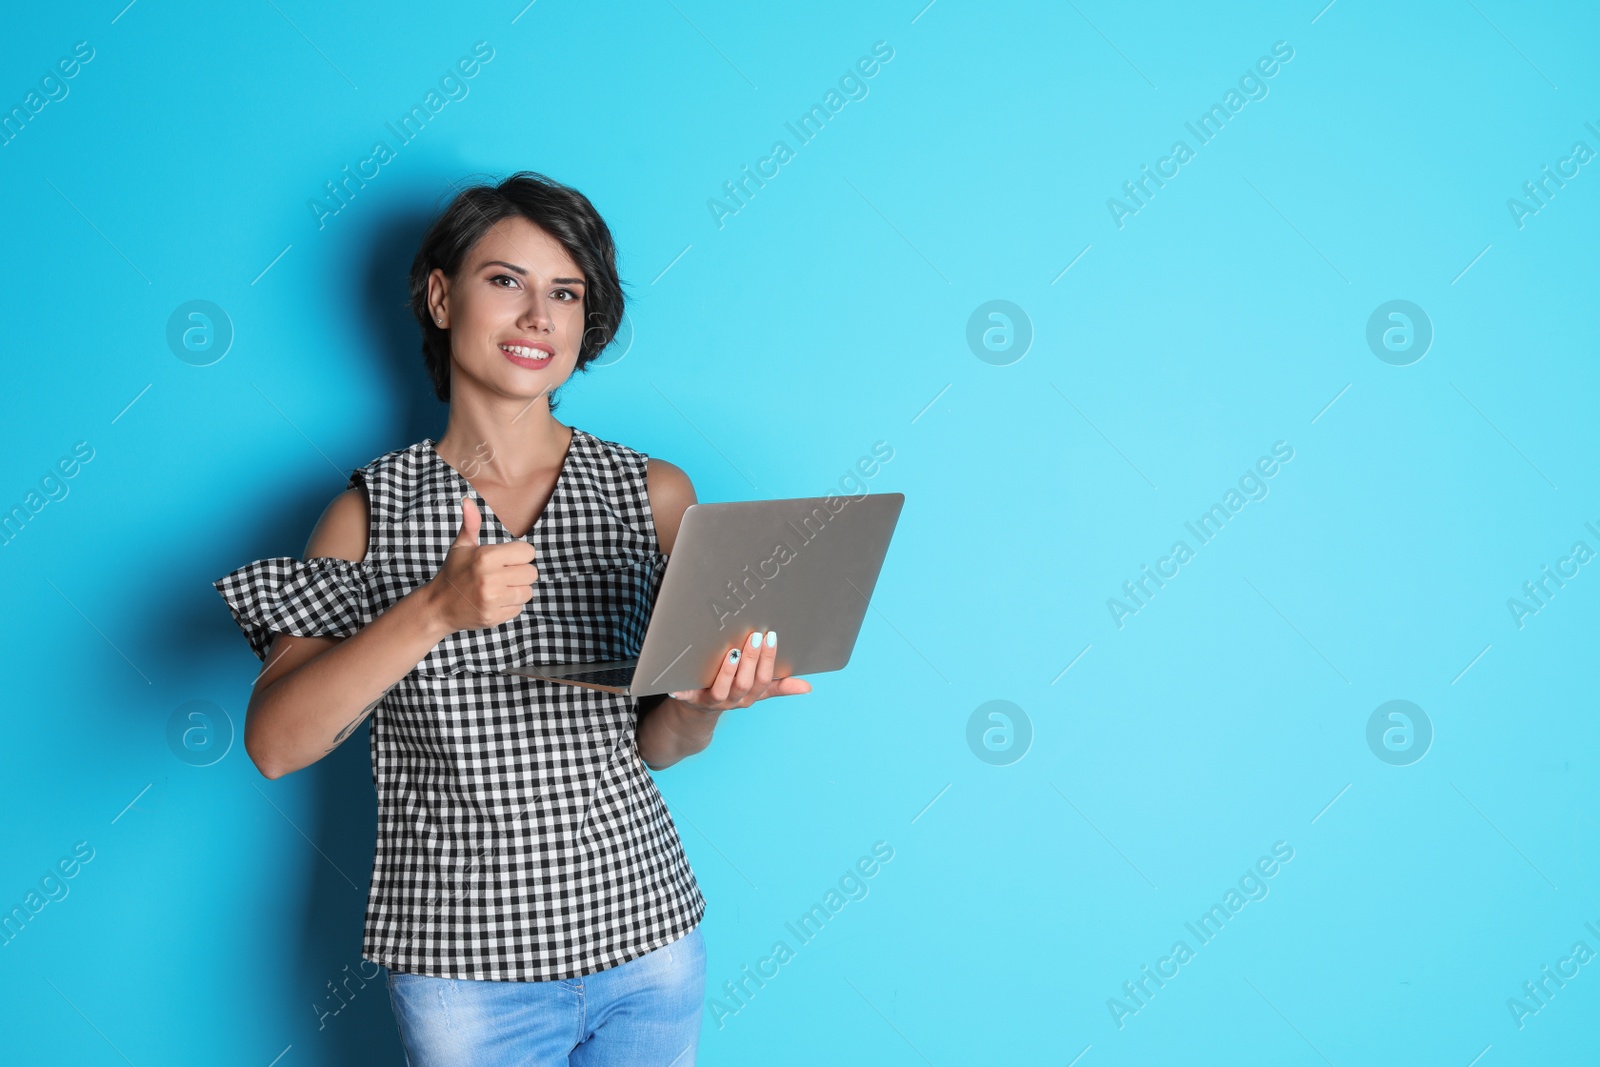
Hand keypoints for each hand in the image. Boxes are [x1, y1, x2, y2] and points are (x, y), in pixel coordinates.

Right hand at [423, 496, 537, 633]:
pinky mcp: (493, 617)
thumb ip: (470, 524)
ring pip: (527, 592)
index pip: (528, 552)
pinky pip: (518, 609)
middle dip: (520, 573)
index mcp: (486, 557)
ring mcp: (491, 600)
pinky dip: (509, 606)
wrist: (438, 606)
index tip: (508, 559)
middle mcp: (490, 578)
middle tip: (503, 574)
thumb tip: (467, 500)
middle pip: (531, 573)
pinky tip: (494, 601)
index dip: (520, 555)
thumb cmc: (453, 572)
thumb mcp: (461, 546)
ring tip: (499, 588)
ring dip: (517, 590)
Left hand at [669, 630, 811, 711]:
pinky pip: (686, 696)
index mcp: (750, 696)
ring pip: (722, 689)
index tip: (771, 637)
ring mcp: (711, 700)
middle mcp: (732, 700)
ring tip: (732, 652)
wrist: (698, 711)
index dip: (768, 660)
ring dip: (728, 672)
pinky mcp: (689, 699)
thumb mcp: (757, 690)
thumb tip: (807, 687)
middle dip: (751, 660)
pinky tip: (679, 683)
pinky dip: (682, 691)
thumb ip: (779, 686)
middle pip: (745, 683)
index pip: (763, 679)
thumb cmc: (731, 691)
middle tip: (754, 636)